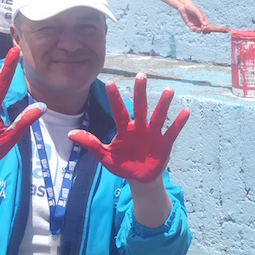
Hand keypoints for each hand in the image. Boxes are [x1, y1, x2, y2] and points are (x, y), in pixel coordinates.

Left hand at [69, 73, 188, 182]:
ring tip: (168, 90)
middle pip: (140, 107)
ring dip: (163, 104)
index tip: (110, 82)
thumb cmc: (122, 164)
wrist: (139, 178)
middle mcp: (139, 127)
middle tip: (141, 76)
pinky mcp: (164, 143)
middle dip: (140, 93)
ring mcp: (153, 134)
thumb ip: (90, 143)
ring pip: (158, 117)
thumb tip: (69, 134)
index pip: (118, 111)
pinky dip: (178, 122)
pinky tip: (185, 111)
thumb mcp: (105, 156)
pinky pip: (172, 131)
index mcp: (124, 129)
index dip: (114, 98)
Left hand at [175, 0, 208, 31]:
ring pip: (198, 30)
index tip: (208, 30)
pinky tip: (193, 28)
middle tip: (202, 30)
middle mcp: (199, 21)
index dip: (208, 28)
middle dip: (203, 30)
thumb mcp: (197, 11)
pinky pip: (192, 29)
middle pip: (203, 28)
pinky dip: (193, 30)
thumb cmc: (191, 6)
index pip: (207, 24)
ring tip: (197, 29)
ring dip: (198, 31)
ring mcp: (194, 23)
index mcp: (203, 18)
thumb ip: (201, 18)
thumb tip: (205, 24)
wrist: (183, 5)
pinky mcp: (189, 24)